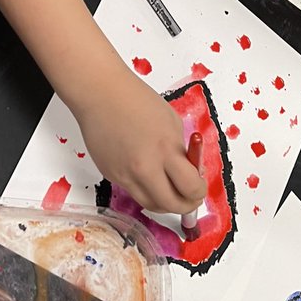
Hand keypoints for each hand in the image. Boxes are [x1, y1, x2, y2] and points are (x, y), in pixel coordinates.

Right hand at [73, 65, 206, 214]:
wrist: (100, 94)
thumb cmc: (137, 101)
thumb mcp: (172, 123)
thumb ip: (181, 152)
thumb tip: (189, 174)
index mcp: (165, 150)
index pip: (190, 188)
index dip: (199, 192)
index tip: (200, 187)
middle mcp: (144, 168)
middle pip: (171, 206)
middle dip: (186, 206)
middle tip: (190, 198)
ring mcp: (125, 175)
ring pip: (151, 205)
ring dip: (165, 203)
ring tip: (171, 190)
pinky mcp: (111, 176)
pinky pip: (134, 192)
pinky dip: (147, 190)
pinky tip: (150, 177)